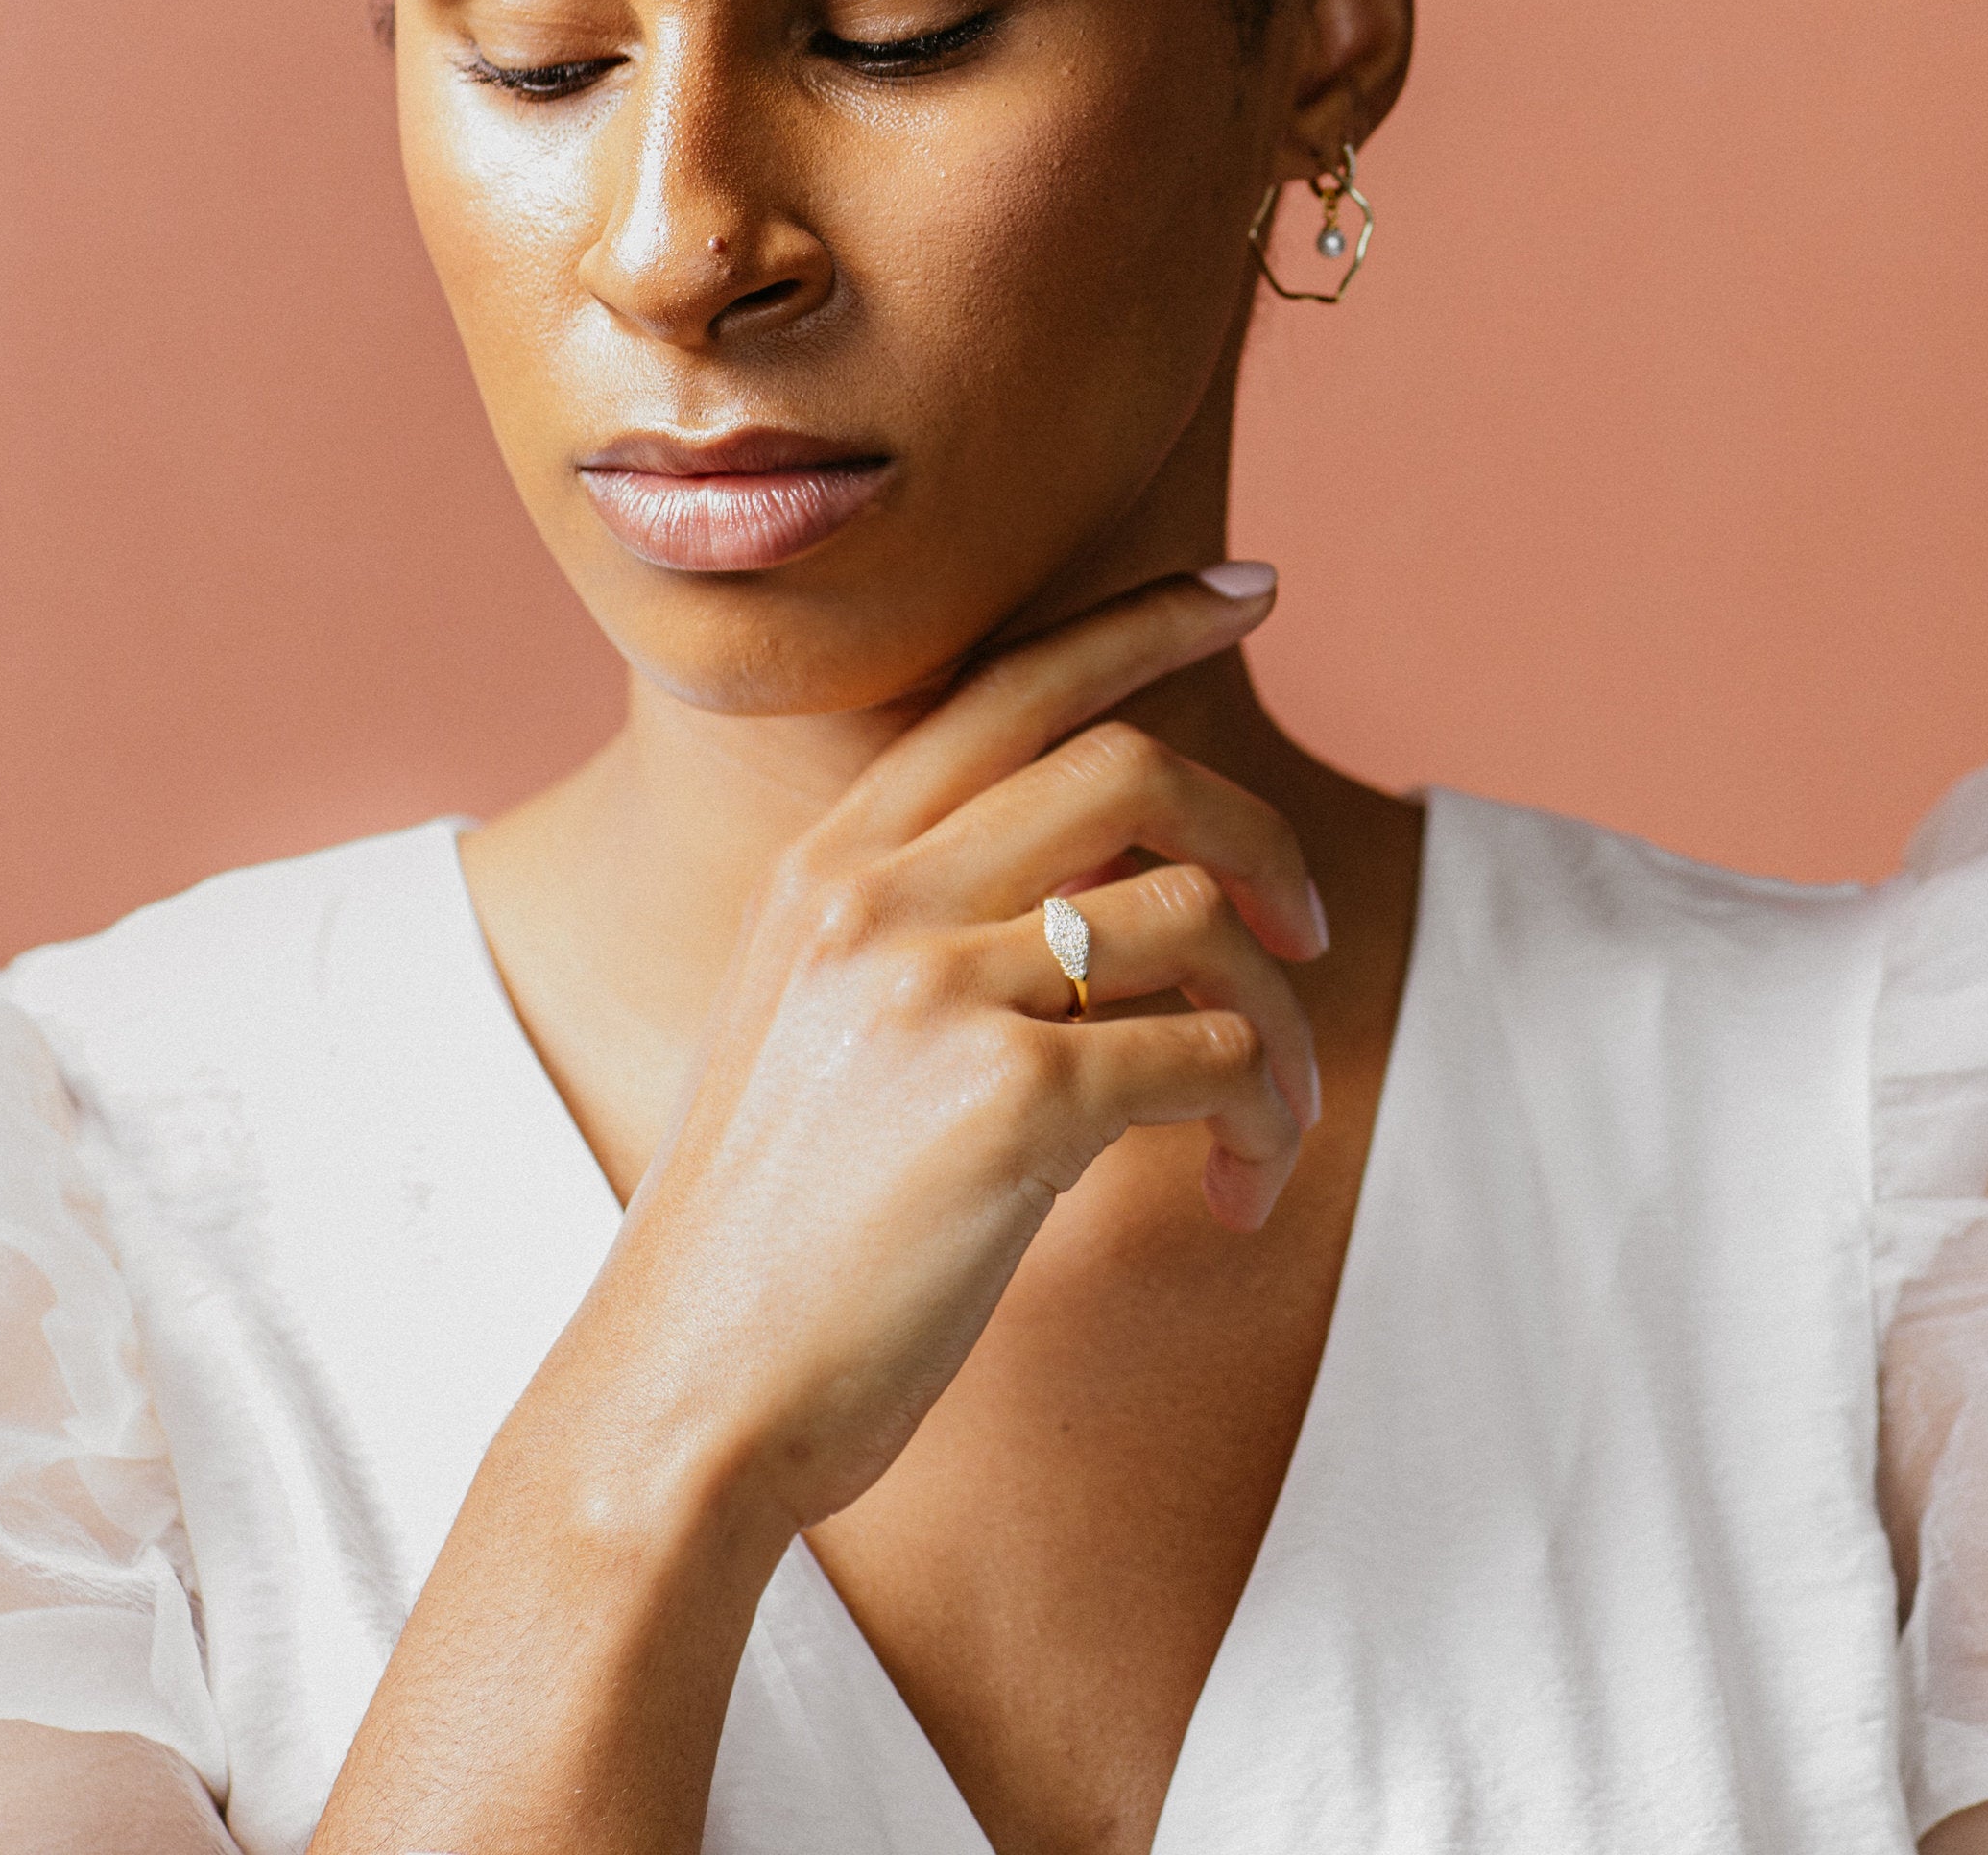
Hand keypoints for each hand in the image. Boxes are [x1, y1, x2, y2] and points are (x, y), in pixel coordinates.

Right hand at [566, 563, 1326, 1549]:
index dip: (1145, 623)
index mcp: (826, 863)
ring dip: (1283, 1021)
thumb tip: (1120, 892)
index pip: (1012, 684)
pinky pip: (1213, 1052)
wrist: (681, 1396)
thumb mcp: (814, 1027)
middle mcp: (872, 892)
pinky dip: (1263, 1115)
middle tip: (1307, 927)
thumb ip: (930, 929)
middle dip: (1259, 831)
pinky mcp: (1007, 1099)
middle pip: (1132, 767)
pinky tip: (1234, 1188)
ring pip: (1198, 917)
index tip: (1253, 590)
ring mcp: (933, 986)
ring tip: (1274, 1118)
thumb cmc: (772, 1234)